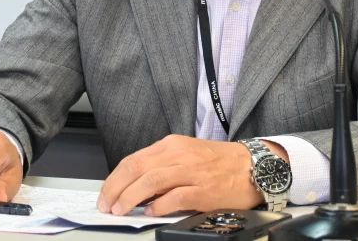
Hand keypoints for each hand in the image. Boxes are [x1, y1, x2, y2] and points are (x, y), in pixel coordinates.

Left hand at [97, 135, 282, 215]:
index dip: (115, 178)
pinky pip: (175, 197)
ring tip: (120, 210)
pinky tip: (150, 213)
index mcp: (172, 144)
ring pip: (151, 181)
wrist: (252, 166)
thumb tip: (134, 187)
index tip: (106, 193)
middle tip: (107, 205)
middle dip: (116, 188)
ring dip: (131, 197)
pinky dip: (159, 206)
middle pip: (137, 169)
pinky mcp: (204, 190)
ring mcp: (192, 171)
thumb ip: (161, 166)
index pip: (133, 159)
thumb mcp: (185, 154)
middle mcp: (179, 154)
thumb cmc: (218, 162)